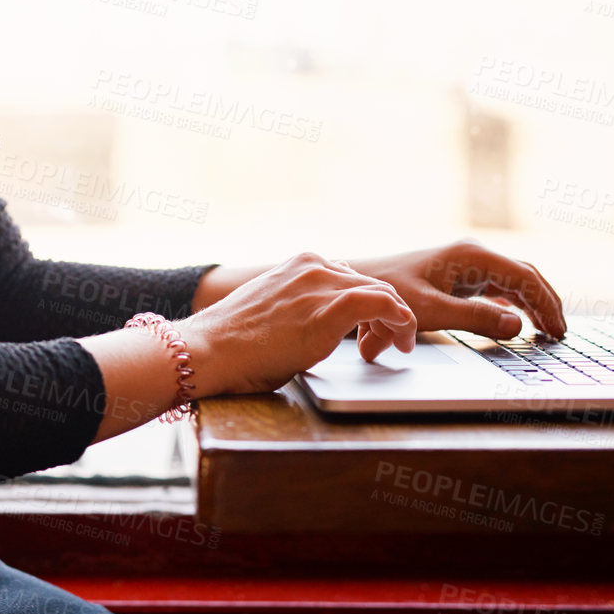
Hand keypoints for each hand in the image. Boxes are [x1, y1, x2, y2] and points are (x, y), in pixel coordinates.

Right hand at [174, 252, 417, 395]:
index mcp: (300, 264)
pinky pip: (384, 304)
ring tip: (397, 347)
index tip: (369, 332)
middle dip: (385, 316)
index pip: (352, 277)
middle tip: (385, 346)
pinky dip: (401, 320)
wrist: (211, 349)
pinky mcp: (332, 308)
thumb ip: (299, 305)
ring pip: (383, 292)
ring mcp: (323, 284)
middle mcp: (315, 266)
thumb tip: (316, 325)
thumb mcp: (273, 310)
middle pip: (373, 283)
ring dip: (397, 322)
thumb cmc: (234, 342)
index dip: (369, 306)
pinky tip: (402, 340)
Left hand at [341, 239, 566, 361]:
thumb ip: (475, 319)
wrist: (359, 283)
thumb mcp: (432, 311)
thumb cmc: (389, 294)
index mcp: (471, 256)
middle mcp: (473, 255)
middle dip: (546, 303)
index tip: (558, 330)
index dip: (547, 304)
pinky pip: (498, 287)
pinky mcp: (459, 275)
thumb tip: (518, 326)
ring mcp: (467, 264)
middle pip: (525, 276)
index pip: (525, 277)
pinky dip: (515, 303)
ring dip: (533, 303)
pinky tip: (521, 322)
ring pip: (513, 281)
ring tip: (548, 331)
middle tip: (560, 334)